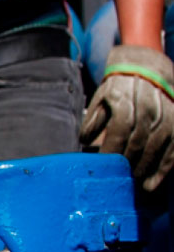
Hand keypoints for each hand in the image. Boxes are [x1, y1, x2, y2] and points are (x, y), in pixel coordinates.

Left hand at [80, 45, 173, 190]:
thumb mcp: (100, 99)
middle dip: (130, 164)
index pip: (120, 129)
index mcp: (125, 99)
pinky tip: (155, 181)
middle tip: (121, 181)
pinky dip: (166, 166)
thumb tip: (85, 141)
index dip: (112, 150)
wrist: (145, 66)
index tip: (105, 167)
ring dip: (148, 169)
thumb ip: (93, 120)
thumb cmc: (118, 88)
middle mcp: (148, 105)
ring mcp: (167, 112)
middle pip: (140, 140)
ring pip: (159, 145)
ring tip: (137, 186)